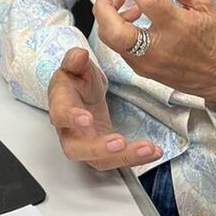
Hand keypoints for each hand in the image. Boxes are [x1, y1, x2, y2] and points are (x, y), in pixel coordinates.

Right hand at [47, 47, 160, 169]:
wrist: (81, 93)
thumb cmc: (76, 80)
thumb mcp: (75, 65)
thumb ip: (75, 60)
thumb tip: (79, 55)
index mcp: (60, 105)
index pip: (61, 115)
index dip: (71, 119)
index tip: (88, 119)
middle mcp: (70, 131)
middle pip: (77, 149)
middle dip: (99, 149)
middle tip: (120, 143)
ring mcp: (87, 144)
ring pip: (100, 160)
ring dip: (125, 157)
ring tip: (148, 149)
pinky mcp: (104, 151)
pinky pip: (117, 160)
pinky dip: (137, 158)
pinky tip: (154, 152)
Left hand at [93, 0, 215, 108]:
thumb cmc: (213, 37)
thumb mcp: (203, 3)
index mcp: (177, 26)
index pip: (146, 1)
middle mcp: (158, 48)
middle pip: (113, 30)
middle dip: (103, 7)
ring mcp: (146, 62)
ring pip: (110, 40)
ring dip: (108, 18)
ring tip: (124, 3)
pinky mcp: (142, 70)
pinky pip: (119, 48)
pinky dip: (117, 30)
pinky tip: (132, 20)